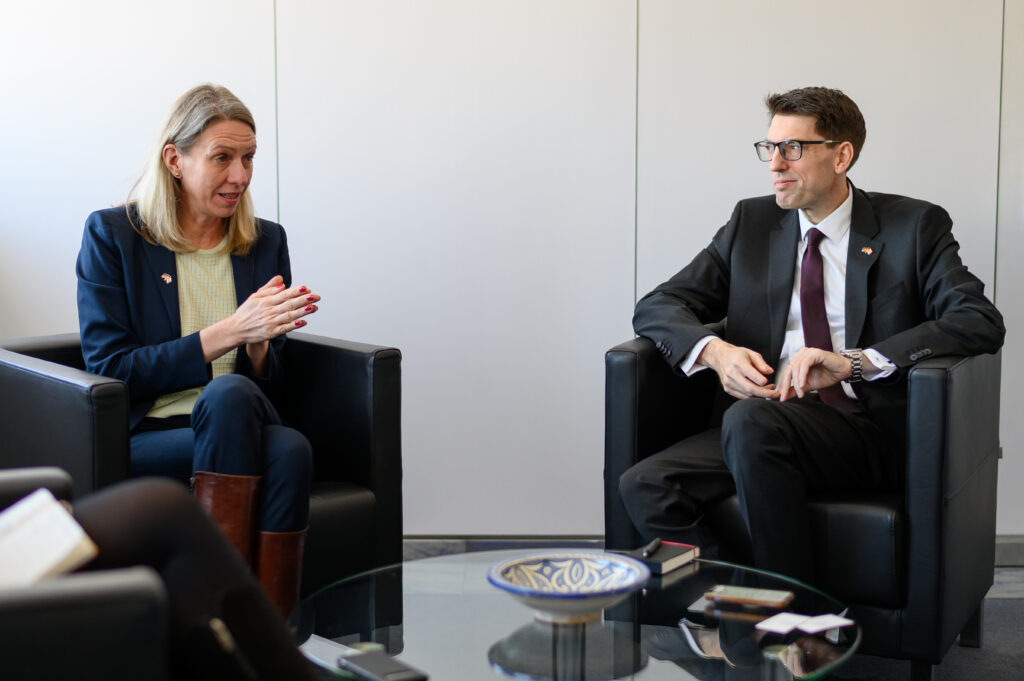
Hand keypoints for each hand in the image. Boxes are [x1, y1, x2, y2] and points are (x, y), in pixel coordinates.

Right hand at [199, 276, 321, 364]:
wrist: (236, 329)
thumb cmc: (246, 312)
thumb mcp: (255, 296)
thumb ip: (269, 288)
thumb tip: (281, 281)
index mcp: (266, 301)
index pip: (284, 295)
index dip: (295, 291)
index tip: (306, 288)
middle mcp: (269, 311)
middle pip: (289, 304)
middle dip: (304, 300)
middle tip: (315, 296)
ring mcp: (270, 322)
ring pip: (289, 316)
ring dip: (302, 312)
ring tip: (313, 307)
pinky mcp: (271, 333)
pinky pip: (284, 328)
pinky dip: (294, 325)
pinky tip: (303, 322)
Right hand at [699, 339, 778, 399]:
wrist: (721, 358)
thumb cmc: (737, 355)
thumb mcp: (751, 354)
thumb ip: (761, 363)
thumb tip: (770, 372)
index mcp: (738, 363)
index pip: (755, 378)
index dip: (765, 382)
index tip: (771, 382)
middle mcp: (732, 374)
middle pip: (751, 389)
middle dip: (766, 393)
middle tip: (775, 393)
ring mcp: (729, 383)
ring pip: (747, 394)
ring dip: (760, 395)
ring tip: (767, 390)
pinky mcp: (728, 389)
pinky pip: (742, 396)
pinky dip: (752, 396)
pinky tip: (757, 391)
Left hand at [776, 347, 849, 400]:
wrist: (843, 371)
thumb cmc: (827, 375)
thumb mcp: (808, 385)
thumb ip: (796, 389)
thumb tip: (783, 397)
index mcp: (797, 360)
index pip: (786, 373)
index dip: (783, 386)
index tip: (781, 398)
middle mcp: (800, 355)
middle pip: (788, 370)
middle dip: (786, 385)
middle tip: (785, 397)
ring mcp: (807, 353)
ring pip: (796, 368)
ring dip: (797, 382)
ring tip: (800, 393)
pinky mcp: (814, 353)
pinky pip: (805, 365)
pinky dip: (802, 375)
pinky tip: (803, 384)